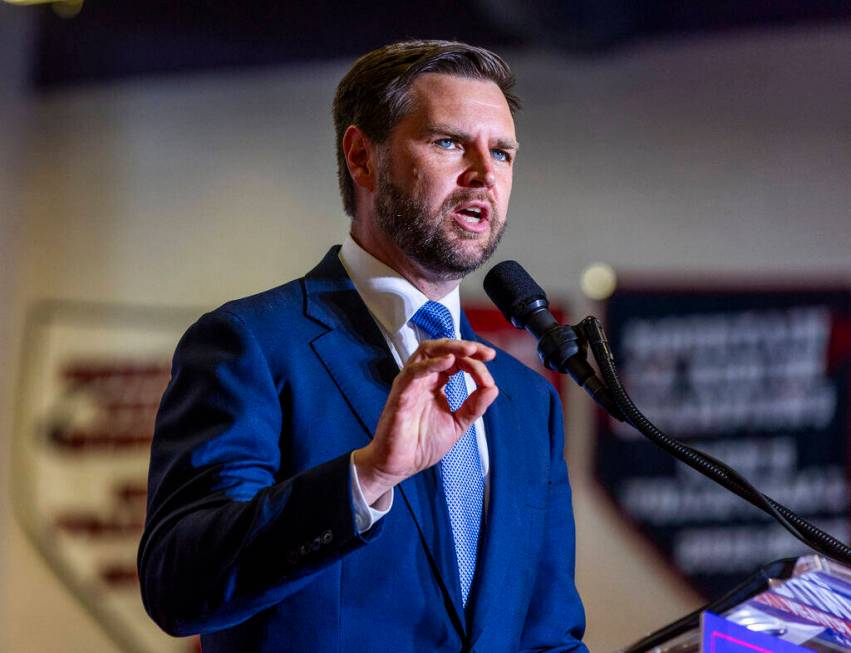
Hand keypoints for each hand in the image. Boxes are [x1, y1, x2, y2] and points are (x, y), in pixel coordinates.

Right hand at [353, 339, 497, 504]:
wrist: (401, 466)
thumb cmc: (422, 445)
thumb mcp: (457, 424)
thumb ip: (474, 406)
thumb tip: (493, 388)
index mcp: (435, 384)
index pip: (456, 361)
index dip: (474, 362)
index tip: (489, 374)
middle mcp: (423, 379)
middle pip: (442, 349)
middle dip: (464, 346)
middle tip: (484, 353)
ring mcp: (410, 384)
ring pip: (426, 352)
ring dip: (449, 347)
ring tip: (469, 350)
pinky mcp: (400, 394)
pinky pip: (413, 372)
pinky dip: (431, 364)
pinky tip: (448, 362)